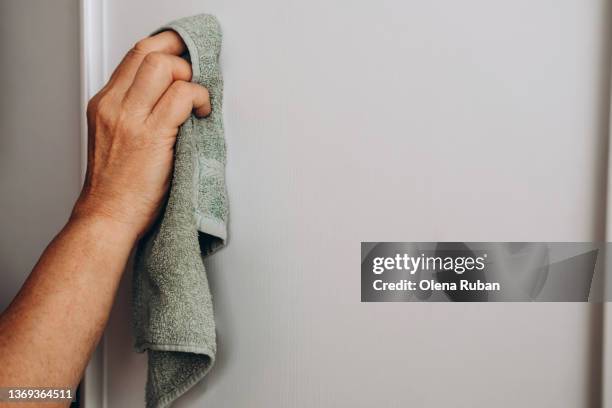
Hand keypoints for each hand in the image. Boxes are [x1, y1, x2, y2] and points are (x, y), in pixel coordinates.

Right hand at [72, 31, 210, 237]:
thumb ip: (134, 111)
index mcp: (105, 104)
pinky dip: (199, 98)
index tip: (183, 60)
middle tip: (195, 77)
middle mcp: (113, 105)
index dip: (165, 49)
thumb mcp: (115, 138)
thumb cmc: (117, 187)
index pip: (135, 54)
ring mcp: (130, 119)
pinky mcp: (151, 135)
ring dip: (189, 77)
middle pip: (148, 51)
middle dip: (180, 57)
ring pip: (163, 67)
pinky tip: (201, 114)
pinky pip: (181, 97)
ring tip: (196, 101)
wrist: (108, 217)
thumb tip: (169, 93)